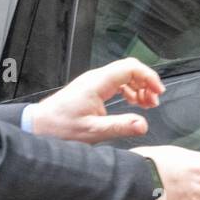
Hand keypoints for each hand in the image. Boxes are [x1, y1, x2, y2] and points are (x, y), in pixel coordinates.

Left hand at [26, 58, 163, 142]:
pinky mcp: (93, 89)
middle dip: (146, 82)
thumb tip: (143, 125)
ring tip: (147, 104)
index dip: (148, 76)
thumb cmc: (60, 127)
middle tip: (155, 101)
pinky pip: (117, 83)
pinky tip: (133, 104)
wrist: (40, 126)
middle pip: (130, 69)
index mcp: (97, 83)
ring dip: (139, 87)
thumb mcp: (93, 131)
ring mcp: (94, 82)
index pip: (130, 68)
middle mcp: (96, 78)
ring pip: (124, 76)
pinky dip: (129, 91)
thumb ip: (120, 126)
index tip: (158, 92)